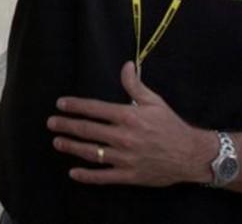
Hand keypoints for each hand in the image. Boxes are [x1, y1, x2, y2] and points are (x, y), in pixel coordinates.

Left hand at [47, 61, 214, 186]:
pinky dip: (87, 176)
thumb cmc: (171, 126)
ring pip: (91, 152)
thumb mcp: (154, 101)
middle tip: (51, 123)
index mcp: (128, 116)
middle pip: (88, 130)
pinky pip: (103, 176)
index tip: (60, 104)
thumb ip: (135, 84)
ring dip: (72, 147)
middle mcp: (123, 137)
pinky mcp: (129, 175)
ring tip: (57, 142)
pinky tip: (73, 172)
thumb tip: (126, 65)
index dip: (75, 106)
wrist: (191, 155)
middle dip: (67, 125)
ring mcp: (125, 158)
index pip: (95, 109)